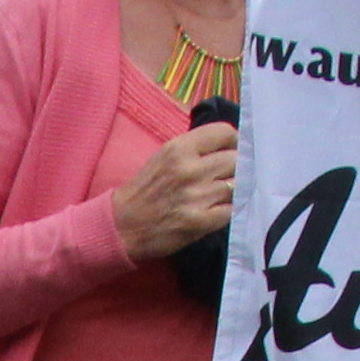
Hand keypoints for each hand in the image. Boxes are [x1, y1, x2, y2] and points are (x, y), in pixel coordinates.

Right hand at [114, 121, 238, 260]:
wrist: (122, 227)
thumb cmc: (145, 191)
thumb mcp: (164, 157)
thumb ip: (195, 149)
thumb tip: (230, 147)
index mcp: (179, 148)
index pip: (225, 133)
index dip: (233, 143)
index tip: (230, 152)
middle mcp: (189, 169)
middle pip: (236, 159)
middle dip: (237, 168)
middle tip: (227, 177)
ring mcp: (196, 196)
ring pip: (238, 185)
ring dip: (234, 191)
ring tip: (219, 196)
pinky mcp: (200, 221)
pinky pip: (232, 210)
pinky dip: (229, 210)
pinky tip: (218, 211)